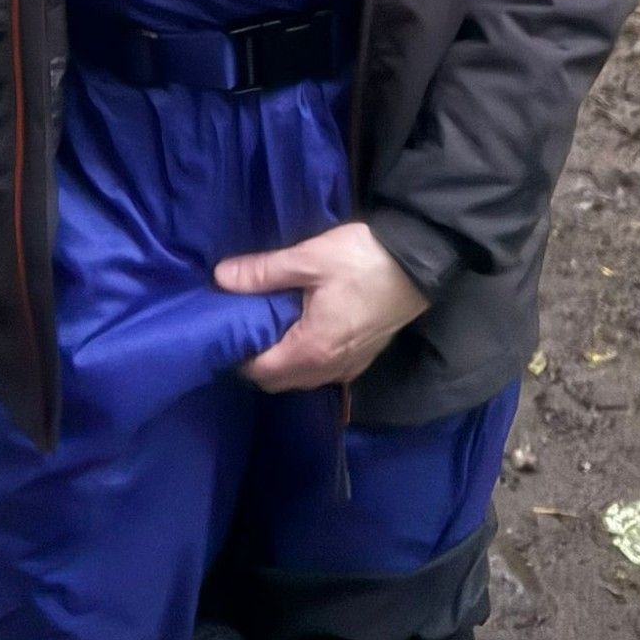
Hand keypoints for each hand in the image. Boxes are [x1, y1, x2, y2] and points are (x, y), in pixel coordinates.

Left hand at [213, 221, 427, 392]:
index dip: (238, 354)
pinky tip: (301, 328)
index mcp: (311, 350)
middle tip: (245, 323)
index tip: (227, 327)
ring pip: (301, 378)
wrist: (420, 261)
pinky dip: (305, 358)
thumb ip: (263, 272)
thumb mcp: (309, 258)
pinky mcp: (363, 358)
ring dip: (282, 360)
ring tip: (270, 323)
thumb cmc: (361, 260)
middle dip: (257, 360)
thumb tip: (219, 277)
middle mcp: (329, 370)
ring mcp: (349, 368)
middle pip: (278, 381)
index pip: (259, 372)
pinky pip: (323, 371)